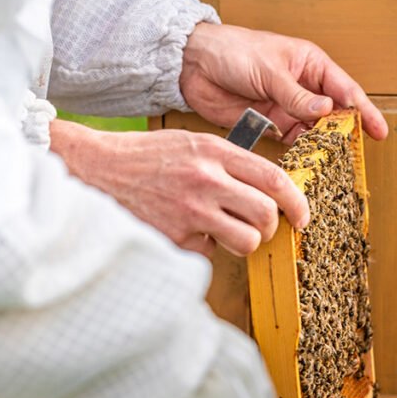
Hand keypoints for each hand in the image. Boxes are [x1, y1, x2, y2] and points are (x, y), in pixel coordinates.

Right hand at [50, 120, 308, 255]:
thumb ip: (227, 162)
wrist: (94, 169)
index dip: (296, 201)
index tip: (302, 216)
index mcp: (213, 152)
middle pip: (266, 214)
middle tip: (260, 229)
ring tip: (223, 233)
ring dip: (242, 243)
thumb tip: (266, 190)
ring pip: (246, 241)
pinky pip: (209, 253)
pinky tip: (182, 230)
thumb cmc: (143, 158)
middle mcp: (206, 180)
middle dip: (269, 228)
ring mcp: (190, 211)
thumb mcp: (190, 144)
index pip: (273, 178)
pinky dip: (202, 247)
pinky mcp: (174, 237)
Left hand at [180, 22, 389, 143]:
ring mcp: (288, 108)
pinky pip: (292, 143)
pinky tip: (309, 164)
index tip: (379, 131)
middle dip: (346, 134)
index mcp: (310, 65)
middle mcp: (304, 87)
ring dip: (323, 147)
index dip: (364, 111)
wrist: (194, 65)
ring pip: (315, 132)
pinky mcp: (271, 124)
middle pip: (334, 115)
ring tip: (334, 165)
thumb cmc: (233, 51)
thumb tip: (326, 110)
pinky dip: (301, 153)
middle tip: (356, 156)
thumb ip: (296, 95)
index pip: (345, 89)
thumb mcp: (269, 70)